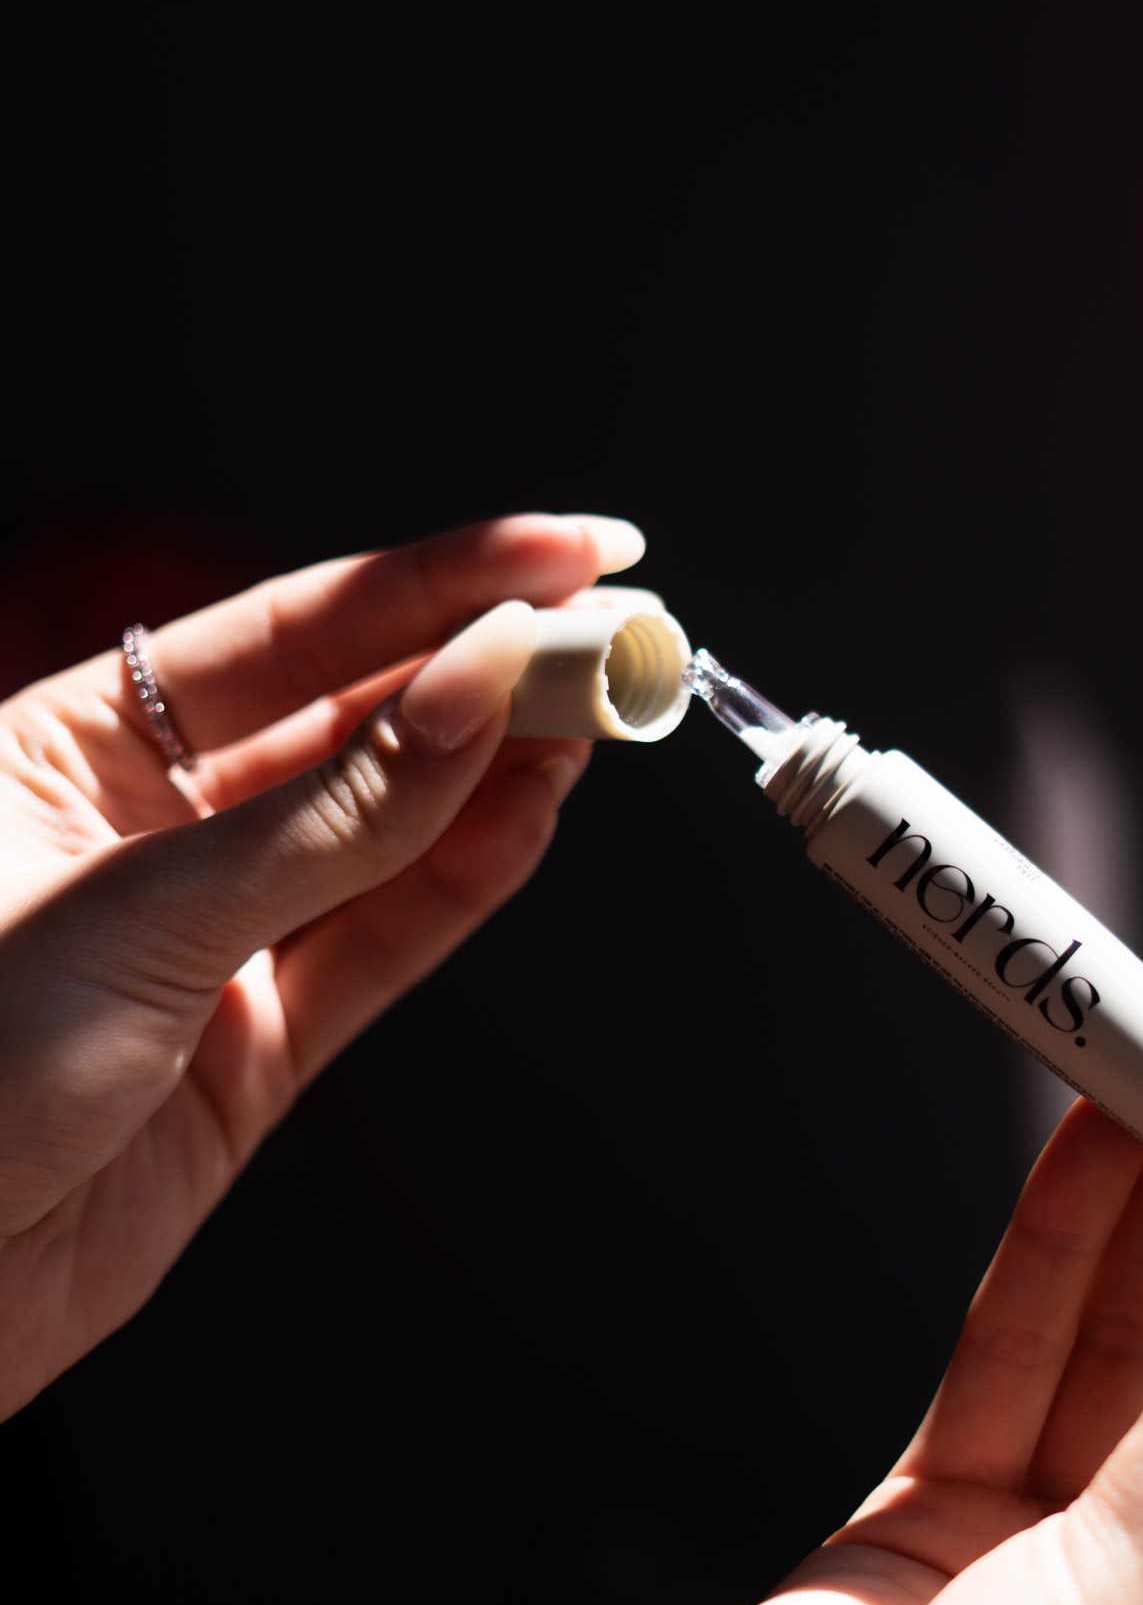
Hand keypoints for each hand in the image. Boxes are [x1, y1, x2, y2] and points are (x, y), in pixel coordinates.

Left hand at [0, 510, 641, 1418]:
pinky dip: (464, 884)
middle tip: (614, 639)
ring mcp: (211, 939)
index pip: (290, 631)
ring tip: (603, 718)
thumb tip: (474, 699)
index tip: (561, 554)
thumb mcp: (140, 917)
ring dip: (501, 774)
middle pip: (352, 723)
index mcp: (68, 746)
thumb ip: (329, 816)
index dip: (437, 584)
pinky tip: (533, 821)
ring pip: (387, 835)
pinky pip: (382, 945)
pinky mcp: (255, 1049)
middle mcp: (146, 830)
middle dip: (491, 675)